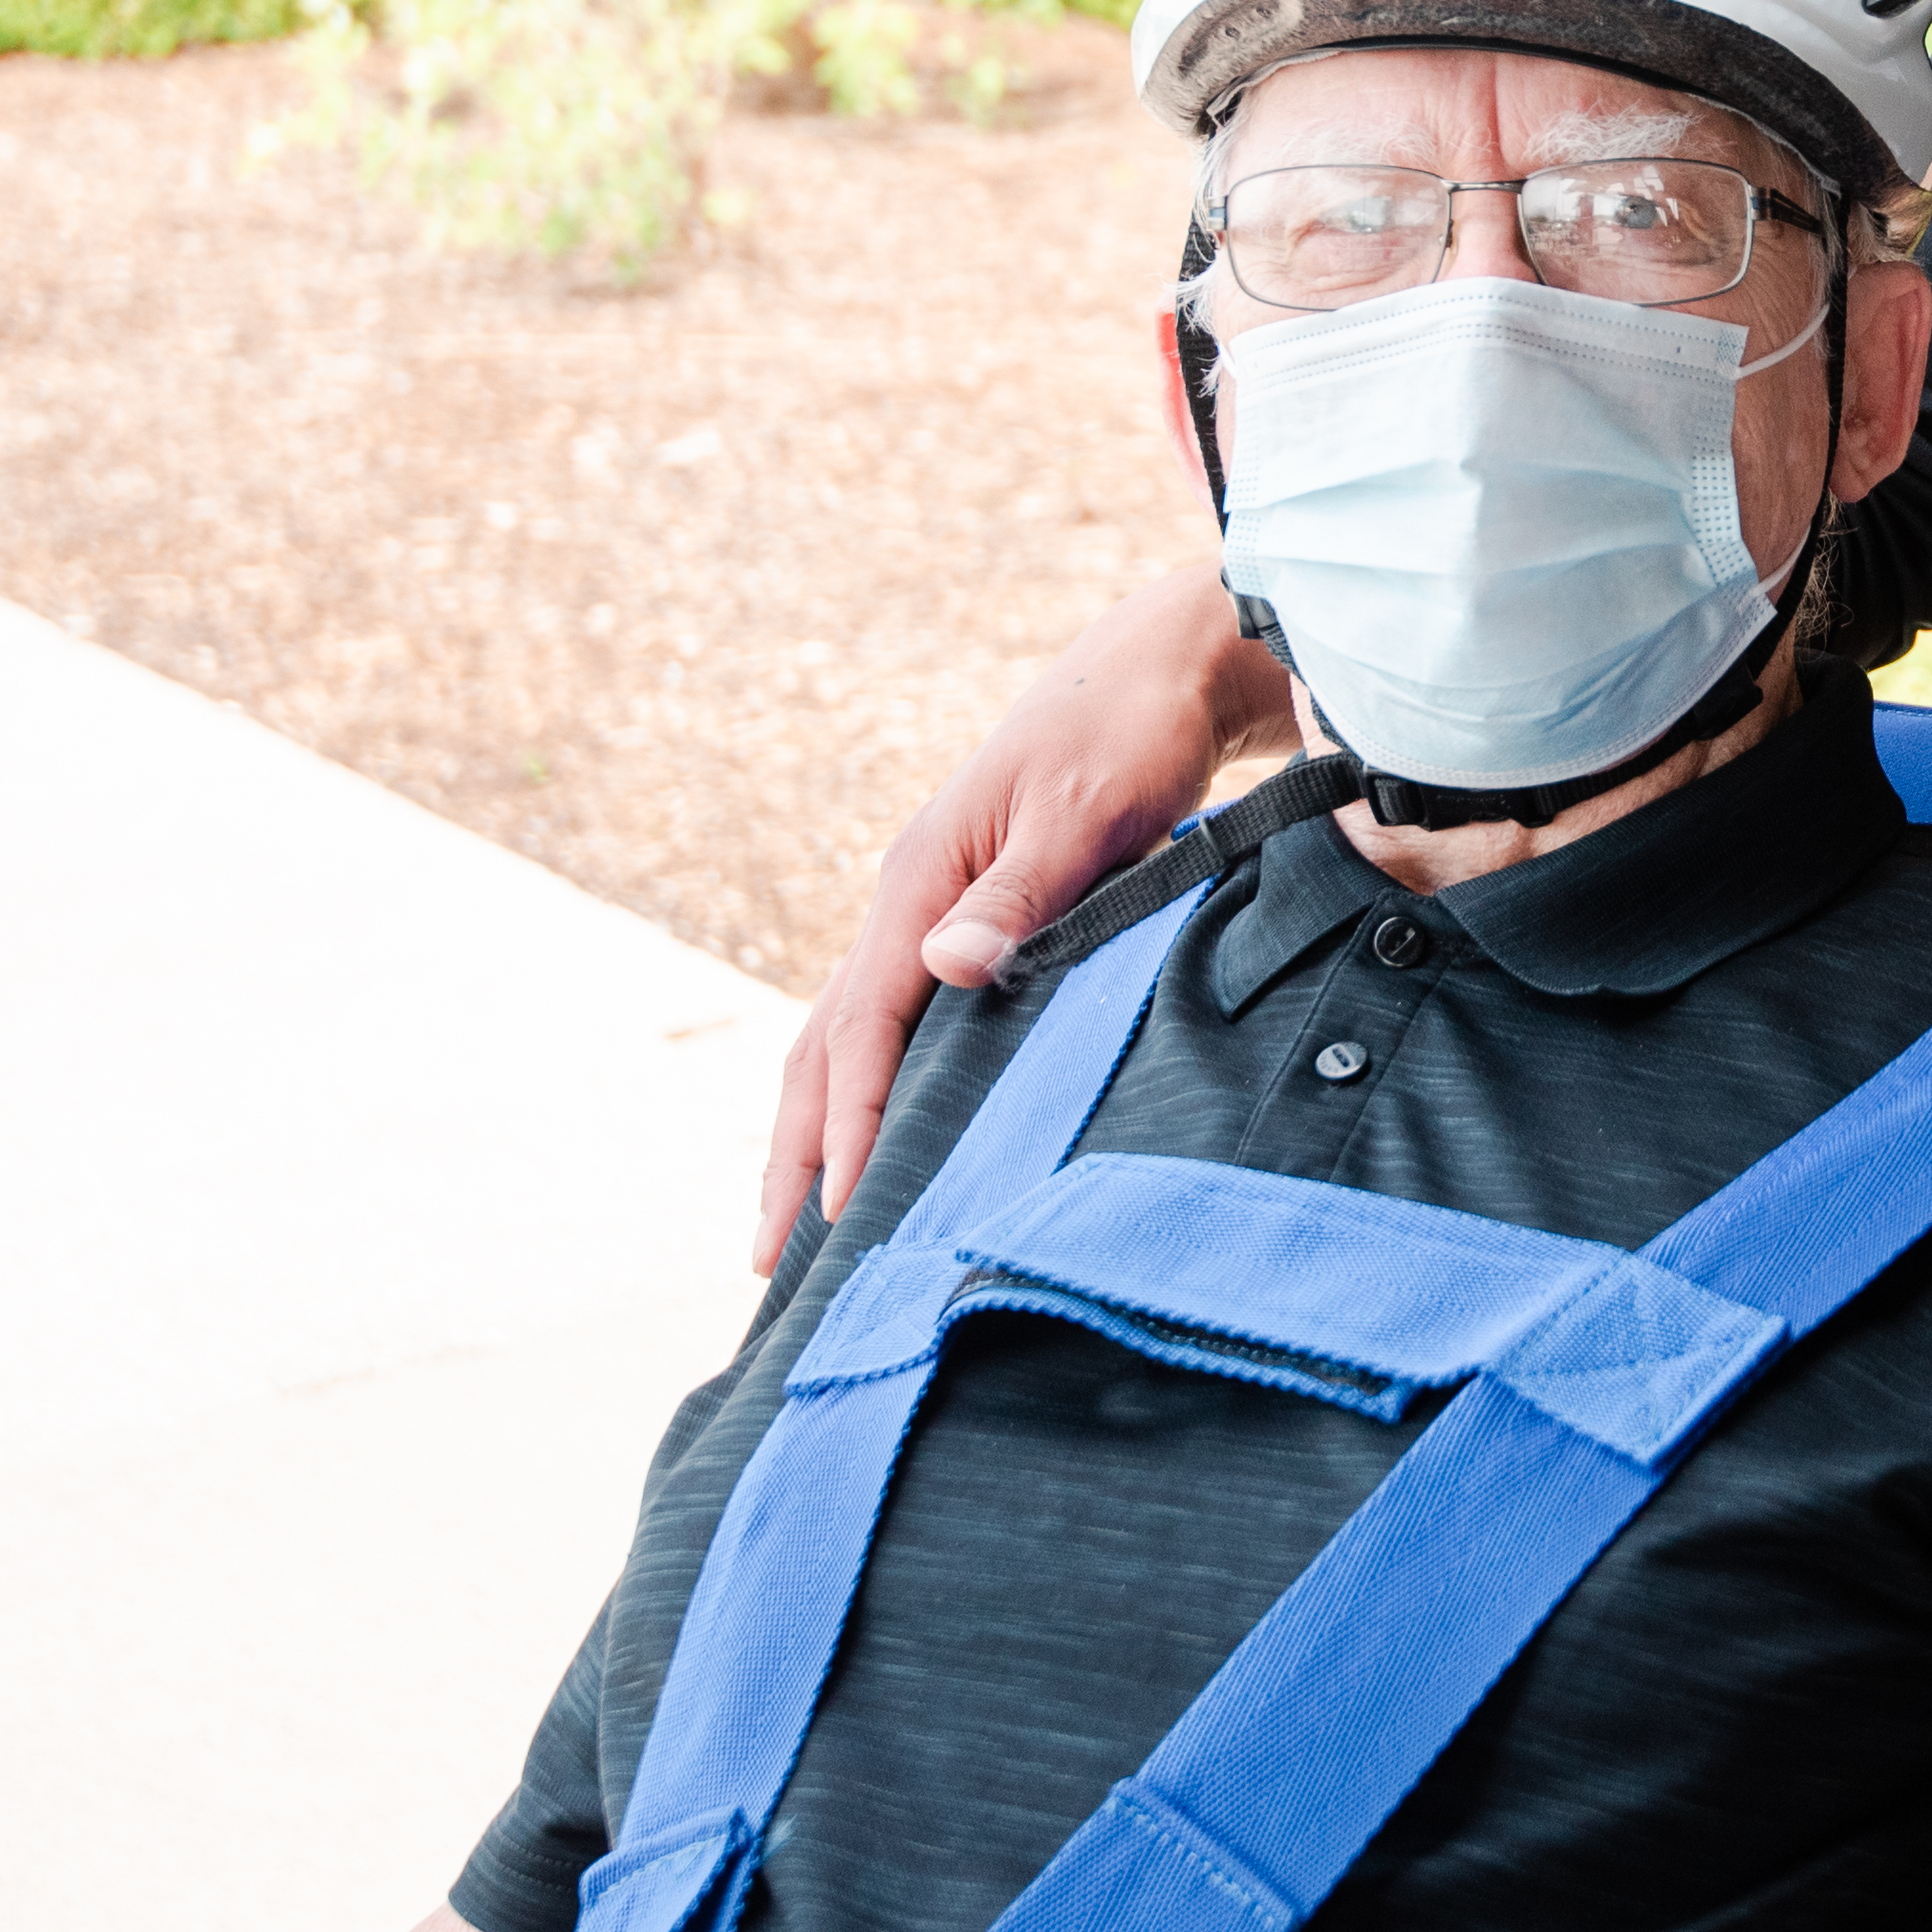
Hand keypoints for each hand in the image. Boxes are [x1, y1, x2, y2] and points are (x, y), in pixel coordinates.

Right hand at [757, 567, 1285, 1267]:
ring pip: (849, 1035)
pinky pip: (894, 1020)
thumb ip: (1018, 896)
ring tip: (802, 1220)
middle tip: (771, 1260)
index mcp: (919, 882)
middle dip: (796, 1150)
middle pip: (826, 1043)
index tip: (840, 1214)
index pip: (863, 1024)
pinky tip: (883, 1134)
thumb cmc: (1127, 737)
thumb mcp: (1082, 814)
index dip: (850, 1122)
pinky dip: (871, 1087)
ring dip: (820, 1126)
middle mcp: (907, 901)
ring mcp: (930, 909)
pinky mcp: (967, 916)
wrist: (1161, 671)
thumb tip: (943, 968)